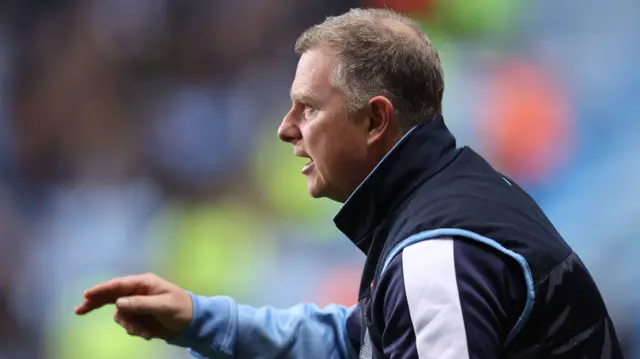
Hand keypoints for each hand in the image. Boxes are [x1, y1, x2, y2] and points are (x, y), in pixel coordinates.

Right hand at [75, 273, 192, 340]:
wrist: (192, 323)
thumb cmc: (181, 309)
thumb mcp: (163, 305)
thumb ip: (141, 304)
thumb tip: (119, 302)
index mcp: (145, 283)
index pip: (118, 285)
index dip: (101, 289)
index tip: (86, 295)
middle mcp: (138, 292)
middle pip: (111, 296)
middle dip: (96, 303)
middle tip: (79, 310)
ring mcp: (138, 305)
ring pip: (120, 315)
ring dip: (129, 326)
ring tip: (144, 332)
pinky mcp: (140, 317)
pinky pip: (129, 325)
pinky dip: (136, 331)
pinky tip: (149, 334)